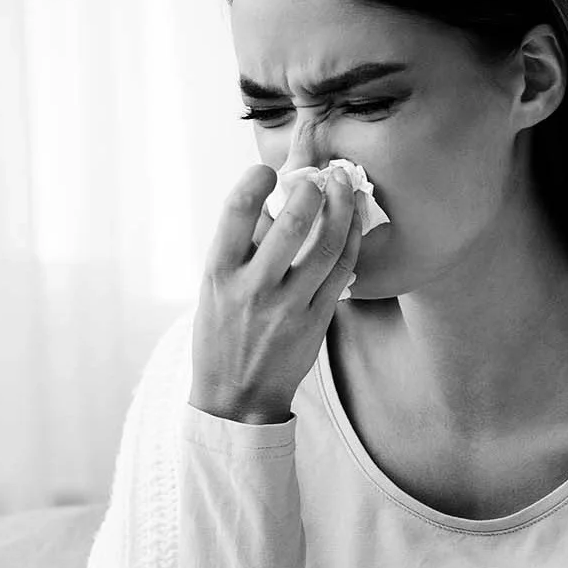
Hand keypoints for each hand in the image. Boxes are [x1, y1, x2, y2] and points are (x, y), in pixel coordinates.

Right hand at [189, 162, 365, 423]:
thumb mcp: (213, 289)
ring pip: (326, 246)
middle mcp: (253, 288)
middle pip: (292, 224)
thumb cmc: (222, 334)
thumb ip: (239, 247)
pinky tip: (353, 221)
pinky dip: (351, 241)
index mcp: (218, 273)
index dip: (255, 181)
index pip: (235, 212)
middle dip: (312, 189)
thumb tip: (271, 199)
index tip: (267, 171)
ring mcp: (287, 307)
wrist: (236, 396)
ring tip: (344, 185)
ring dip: (341, 208)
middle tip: (319, 175)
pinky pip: (342, 271)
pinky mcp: (315, 321)